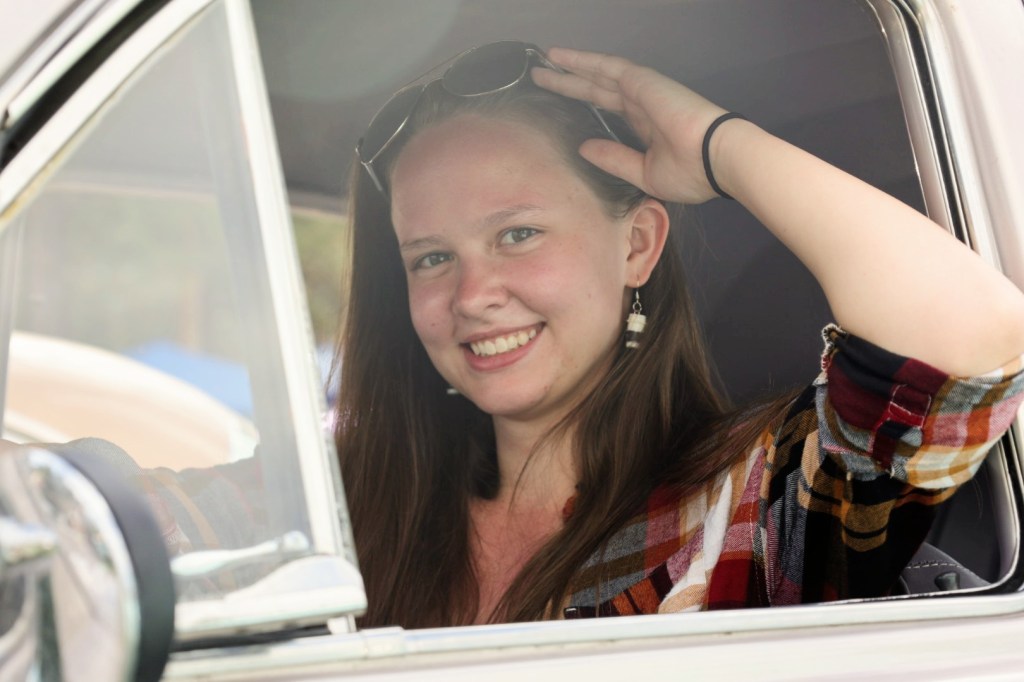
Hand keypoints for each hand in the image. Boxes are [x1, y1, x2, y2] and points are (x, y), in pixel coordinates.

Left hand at [532, 47, 732, 203]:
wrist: (715, 160)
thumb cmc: (690, 173)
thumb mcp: (642, 173)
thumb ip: (613, 159)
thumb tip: (583, 148)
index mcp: (645, 128)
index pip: (609, 110)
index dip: (585, 105)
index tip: (562, 107)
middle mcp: (641, 104)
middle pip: (597, 90)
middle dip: (570, 83)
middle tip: (541, 77)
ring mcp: (641, 90)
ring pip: (598, 74)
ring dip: (571, 67)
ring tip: (545, 61)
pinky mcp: (641, 81)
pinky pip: (606, 66)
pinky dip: (583, 60)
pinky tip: (561, 57)